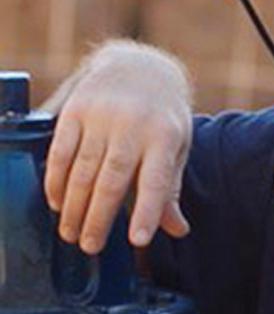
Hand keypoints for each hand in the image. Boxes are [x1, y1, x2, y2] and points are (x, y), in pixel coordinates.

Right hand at [44, 42, 192, 254]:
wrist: (140, 66)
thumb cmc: (163, 117)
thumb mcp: (176, 148)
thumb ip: (169, 188)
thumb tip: (177, 230)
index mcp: (165, 136)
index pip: (156, 181)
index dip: (146, 212)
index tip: (138, 241)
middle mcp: (133, 125)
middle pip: (113, 179)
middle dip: (99, 217)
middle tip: (89, 246)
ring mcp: (102, 116)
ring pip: (84, 169)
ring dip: (73, 205)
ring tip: (69, 233)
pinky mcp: (76, 110)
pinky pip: (61, 150)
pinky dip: (55, 179)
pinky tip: (55, 201)